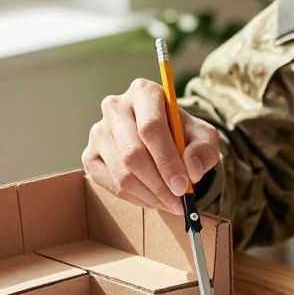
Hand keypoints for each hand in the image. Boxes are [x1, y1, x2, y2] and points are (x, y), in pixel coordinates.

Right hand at [82, 78, 220, 214]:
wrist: (161, 140)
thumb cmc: (182, 135)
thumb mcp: (203, 137)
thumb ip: (204, 151)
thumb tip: (192, 169)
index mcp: (143, 92)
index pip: (151, 127)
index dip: (167, 160)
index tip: (183, 186)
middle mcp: (115, 107)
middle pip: (133, 153)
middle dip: (159, 184)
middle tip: (178, 202)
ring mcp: (98, 132)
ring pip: (122, 173)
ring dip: (149, 195)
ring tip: (169, 202)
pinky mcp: (89, 155)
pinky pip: (111, 185)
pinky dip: (135, 198)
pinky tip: (152, 198)